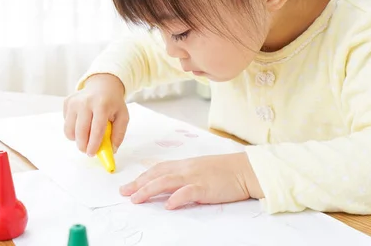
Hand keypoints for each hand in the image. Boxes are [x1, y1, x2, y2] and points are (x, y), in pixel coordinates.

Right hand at [63, 74, 129, 155]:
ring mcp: (74, 101)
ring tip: (86, 136)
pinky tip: (82, 123)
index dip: (93, 144)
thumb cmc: (113, 103)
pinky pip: (66, 124)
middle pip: (80, 131)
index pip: (96, 129)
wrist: (103, 85)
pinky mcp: (67, 102)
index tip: (92, 154)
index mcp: (102, 105)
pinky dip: (73, 129)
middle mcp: (86, 102)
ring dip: (76, 139)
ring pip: (69, 130)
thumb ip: (118, 134)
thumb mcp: (123, 116)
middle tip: (88, 151)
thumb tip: (111, 150)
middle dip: (83, 146)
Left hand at [119, 153, 263, 208]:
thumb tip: (169, 189)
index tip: (128, 186)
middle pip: (157, 174)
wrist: (246, 170)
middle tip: (124, 193)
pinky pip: (188, 192)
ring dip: (149, 190)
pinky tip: (168, 205)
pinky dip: (176, 198)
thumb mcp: (200, 171)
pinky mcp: (206, 188)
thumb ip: (185, 177)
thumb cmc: (225, 171)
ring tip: (136, 199)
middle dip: (138, 184)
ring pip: (166, 181)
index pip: (158, 169)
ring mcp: (195, 177)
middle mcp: (186, 169)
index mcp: (184, 165)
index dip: (141, 177)